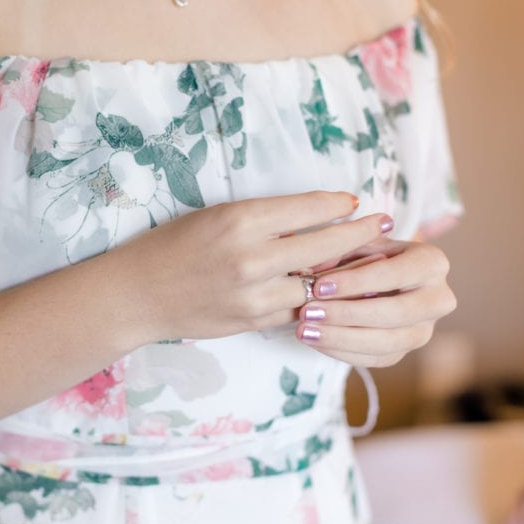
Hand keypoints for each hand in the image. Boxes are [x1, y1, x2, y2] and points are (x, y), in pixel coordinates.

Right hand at [119, 192, 395, 342]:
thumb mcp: (217, 215)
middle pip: (325, 246)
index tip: (356, 202)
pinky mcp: (254, 322)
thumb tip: (318, 216)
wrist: (140, 294)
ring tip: (366, 260)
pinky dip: (318, 299)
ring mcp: (255, 295)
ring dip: (345, 272)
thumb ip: (266, 218)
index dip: (340, 205)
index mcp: (241, 220)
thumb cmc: (175, 244)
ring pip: (319, 284)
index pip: (309, 209)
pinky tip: (332, 290)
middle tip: (384, 224)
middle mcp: (252, 257)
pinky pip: (299, 309)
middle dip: (359, 234)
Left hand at [295, 239, 455, 366]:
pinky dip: (342, 352)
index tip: (319, 286)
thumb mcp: (357, 243)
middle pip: (397, 313)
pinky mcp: (405, 352)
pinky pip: (376, 359)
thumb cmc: (367, 253)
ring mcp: (425, 330)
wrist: (382, 277)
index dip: (357, 282)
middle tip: (309, 312)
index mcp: (432, 263)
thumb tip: (314, 269)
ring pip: (387, 343)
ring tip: (304, 330)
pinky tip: (315, 340)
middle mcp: (438, 299)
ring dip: (342, 338)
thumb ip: (339, 250)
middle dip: (348, 314)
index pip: (396, 274)